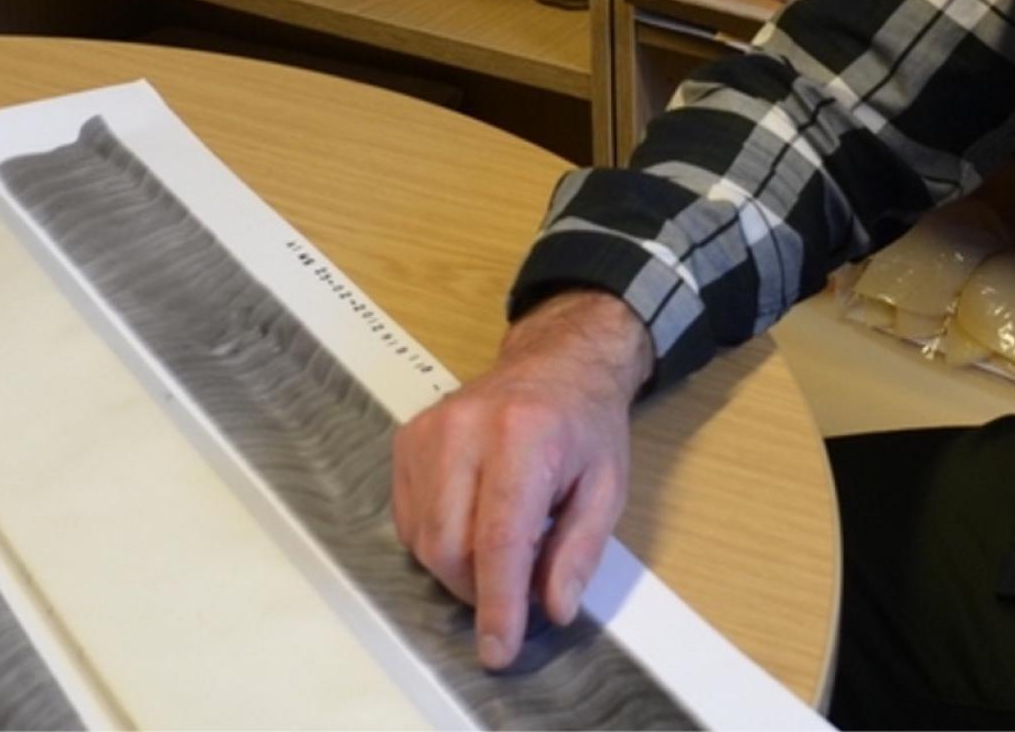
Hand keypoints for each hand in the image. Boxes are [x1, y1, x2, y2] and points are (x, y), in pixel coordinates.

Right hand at [391, 288, 654, 667]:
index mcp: (525, 437)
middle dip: (478, 590)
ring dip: (458, 570)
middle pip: (449, 546)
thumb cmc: (585, 428)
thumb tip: (553, 610)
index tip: (497, 650)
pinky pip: (409, 521)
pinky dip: (437, 544)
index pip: (500, 538)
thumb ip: (581, 552)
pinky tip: (470, 525)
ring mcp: (428, 431)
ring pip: (423, 540)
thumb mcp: (607, 488)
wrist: (555, 363)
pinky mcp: (406, 439)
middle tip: (514, 591)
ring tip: (499, 550)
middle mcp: (466, 430)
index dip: (498, 602)